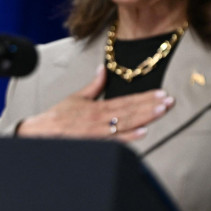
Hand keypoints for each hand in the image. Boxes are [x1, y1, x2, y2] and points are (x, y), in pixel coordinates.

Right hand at [16, 66, 174, 140]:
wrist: (41, 132)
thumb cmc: (57, 117)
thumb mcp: (76, 97)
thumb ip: (94, 85)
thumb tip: (103, 68)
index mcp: (98, 105)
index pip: (127, 100)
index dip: (145, 97)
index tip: (162, 94)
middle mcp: (100, 117)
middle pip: (131, 110)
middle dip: (151, 105)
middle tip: (170, 101)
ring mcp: (98, 130)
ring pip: (126, 122)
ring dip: (145, 117)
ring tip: (162, 111)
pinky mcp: (94, 142)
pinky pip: (115, 139)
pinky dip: (129, 137)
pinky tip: (143, 132)